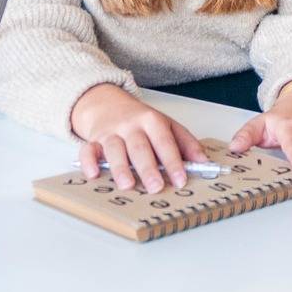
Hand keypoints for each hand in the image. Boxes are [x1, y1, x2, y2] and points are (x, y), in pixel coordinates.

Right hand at [70, 84, 209, 192]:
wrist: (108, 104)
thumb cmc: (141, 121)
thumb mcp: (167, 125)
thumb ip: (186, 143)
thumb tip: (204, 162)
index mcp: (152, 121)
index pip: (164, 141)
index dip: (173, 161)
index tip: (181, 179)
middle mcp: (131, 126)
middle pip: (139, 147)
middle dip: (148, 168)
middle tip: (156, 187)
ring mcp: (110, 133)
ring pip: (114, 149)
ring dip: (120, 167)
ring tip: (128, 185)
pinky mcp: (93, 140)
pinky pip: (87, 150)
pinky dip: (88, 162)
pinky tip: (93, 174)